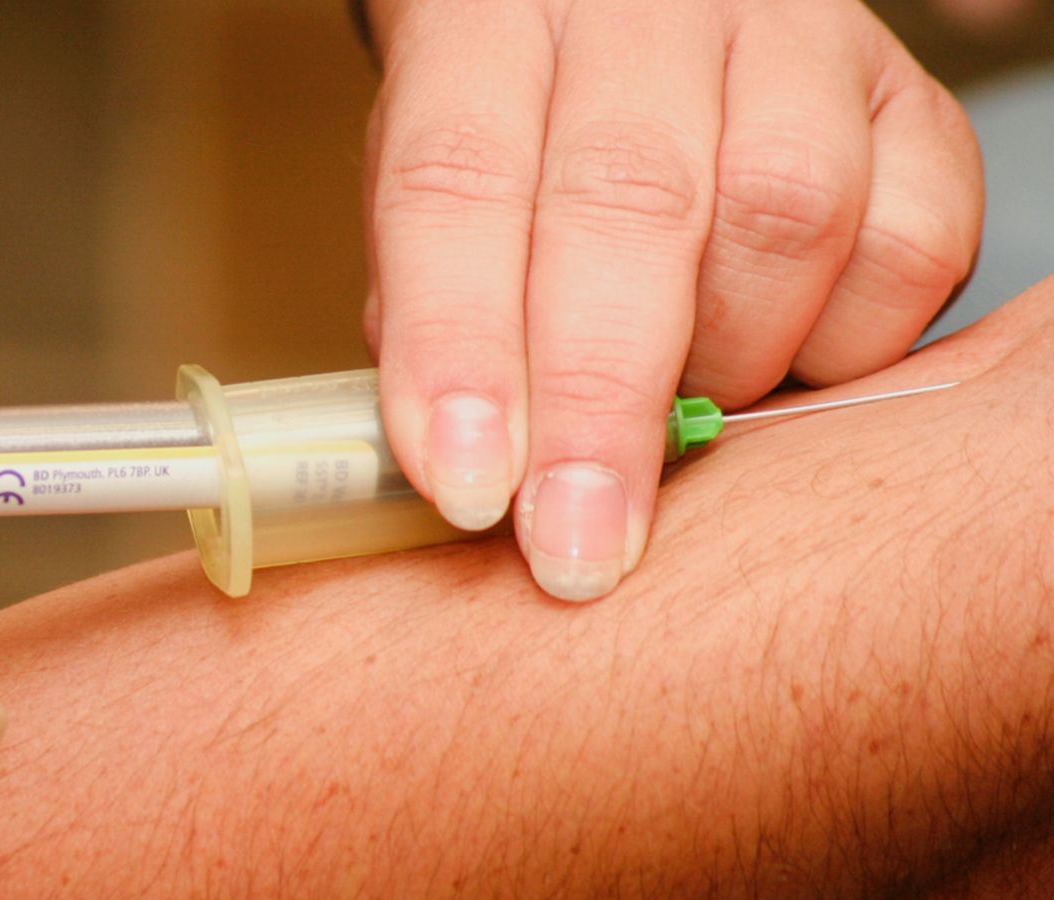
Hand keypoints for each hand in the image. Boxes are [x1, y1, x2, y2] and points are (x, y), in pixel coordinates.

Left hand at [360, 0, 982, 599]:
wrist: (627, 25)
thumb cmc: (517, 132)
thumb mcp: (425, 191)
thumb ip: (436, 308)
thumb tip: (470, 462)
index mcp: (485, 29)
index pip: (455, 183)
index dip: (460, 346)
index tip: (468, 486)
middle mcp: (640, 16)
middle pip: (629, 201)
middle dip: (601, 401)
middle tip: (578, 543)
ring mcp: (787, 42)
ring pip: (784, 216)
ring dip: (724, 365)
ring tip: (682, 418)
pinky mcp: (907, 99)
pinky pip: (910, 242)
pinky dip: (844, 344)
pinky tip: (783, 360)